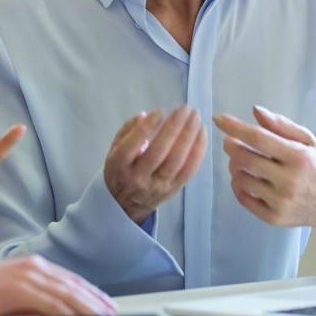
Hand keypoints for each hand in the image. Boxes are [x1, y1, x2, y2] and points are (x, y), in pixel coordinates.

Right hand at [0, 255, 116, 315]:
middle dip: (95, 300)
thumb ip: (30, 301)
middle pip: (72, 285)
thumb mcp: (7, 297)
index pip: (67, 279)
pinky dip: (70, 311)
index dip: (88, 292)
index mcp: (29, 265)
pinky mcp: (19, 288)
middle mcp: (32, 265)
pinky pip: (52, 303)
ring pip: (67, 293)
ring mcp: (26, 275)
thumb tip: (51, 311)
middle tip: (113, 312)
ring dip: (89, 306)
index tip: (104, 304)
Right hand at [104, 105, 206, 223]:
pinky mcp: (174, 190)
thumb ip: (127, 131)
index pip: (133, 144)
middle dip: (173, 128)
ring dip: (189, 137)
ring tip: (195, 118)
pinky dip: (198, 151)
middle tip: (184, 109)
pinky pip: (189, 171)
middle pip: (159, 152)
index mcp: (119, 165)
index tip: (160, 110)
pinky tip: (202, 134)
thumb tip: (145, 116)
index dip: (147, 127)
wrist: (125, 206)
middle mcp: (139, 177)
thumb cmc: (119, 170)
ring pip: (177, 161)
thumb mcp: (113, 149)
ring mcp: (158, 185)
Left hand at [214, 105, 315, 235]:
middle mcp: (289, 181)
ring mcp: (281, 202)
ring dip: (235, 166)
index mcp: (298, 157)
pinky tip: (244, 178)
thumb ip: (280, 125)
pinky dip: (237, 185)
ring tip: (242, 161)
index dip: (234, 127)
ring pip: (240, 178)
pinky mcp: (274, 218)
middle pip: (244, 158)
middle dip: (231, 146)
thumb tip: (255, 111)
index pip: (258, 139)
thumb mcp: (307, 140)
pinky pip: (243, 198)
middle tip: (231, 142)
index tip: (218, 119)